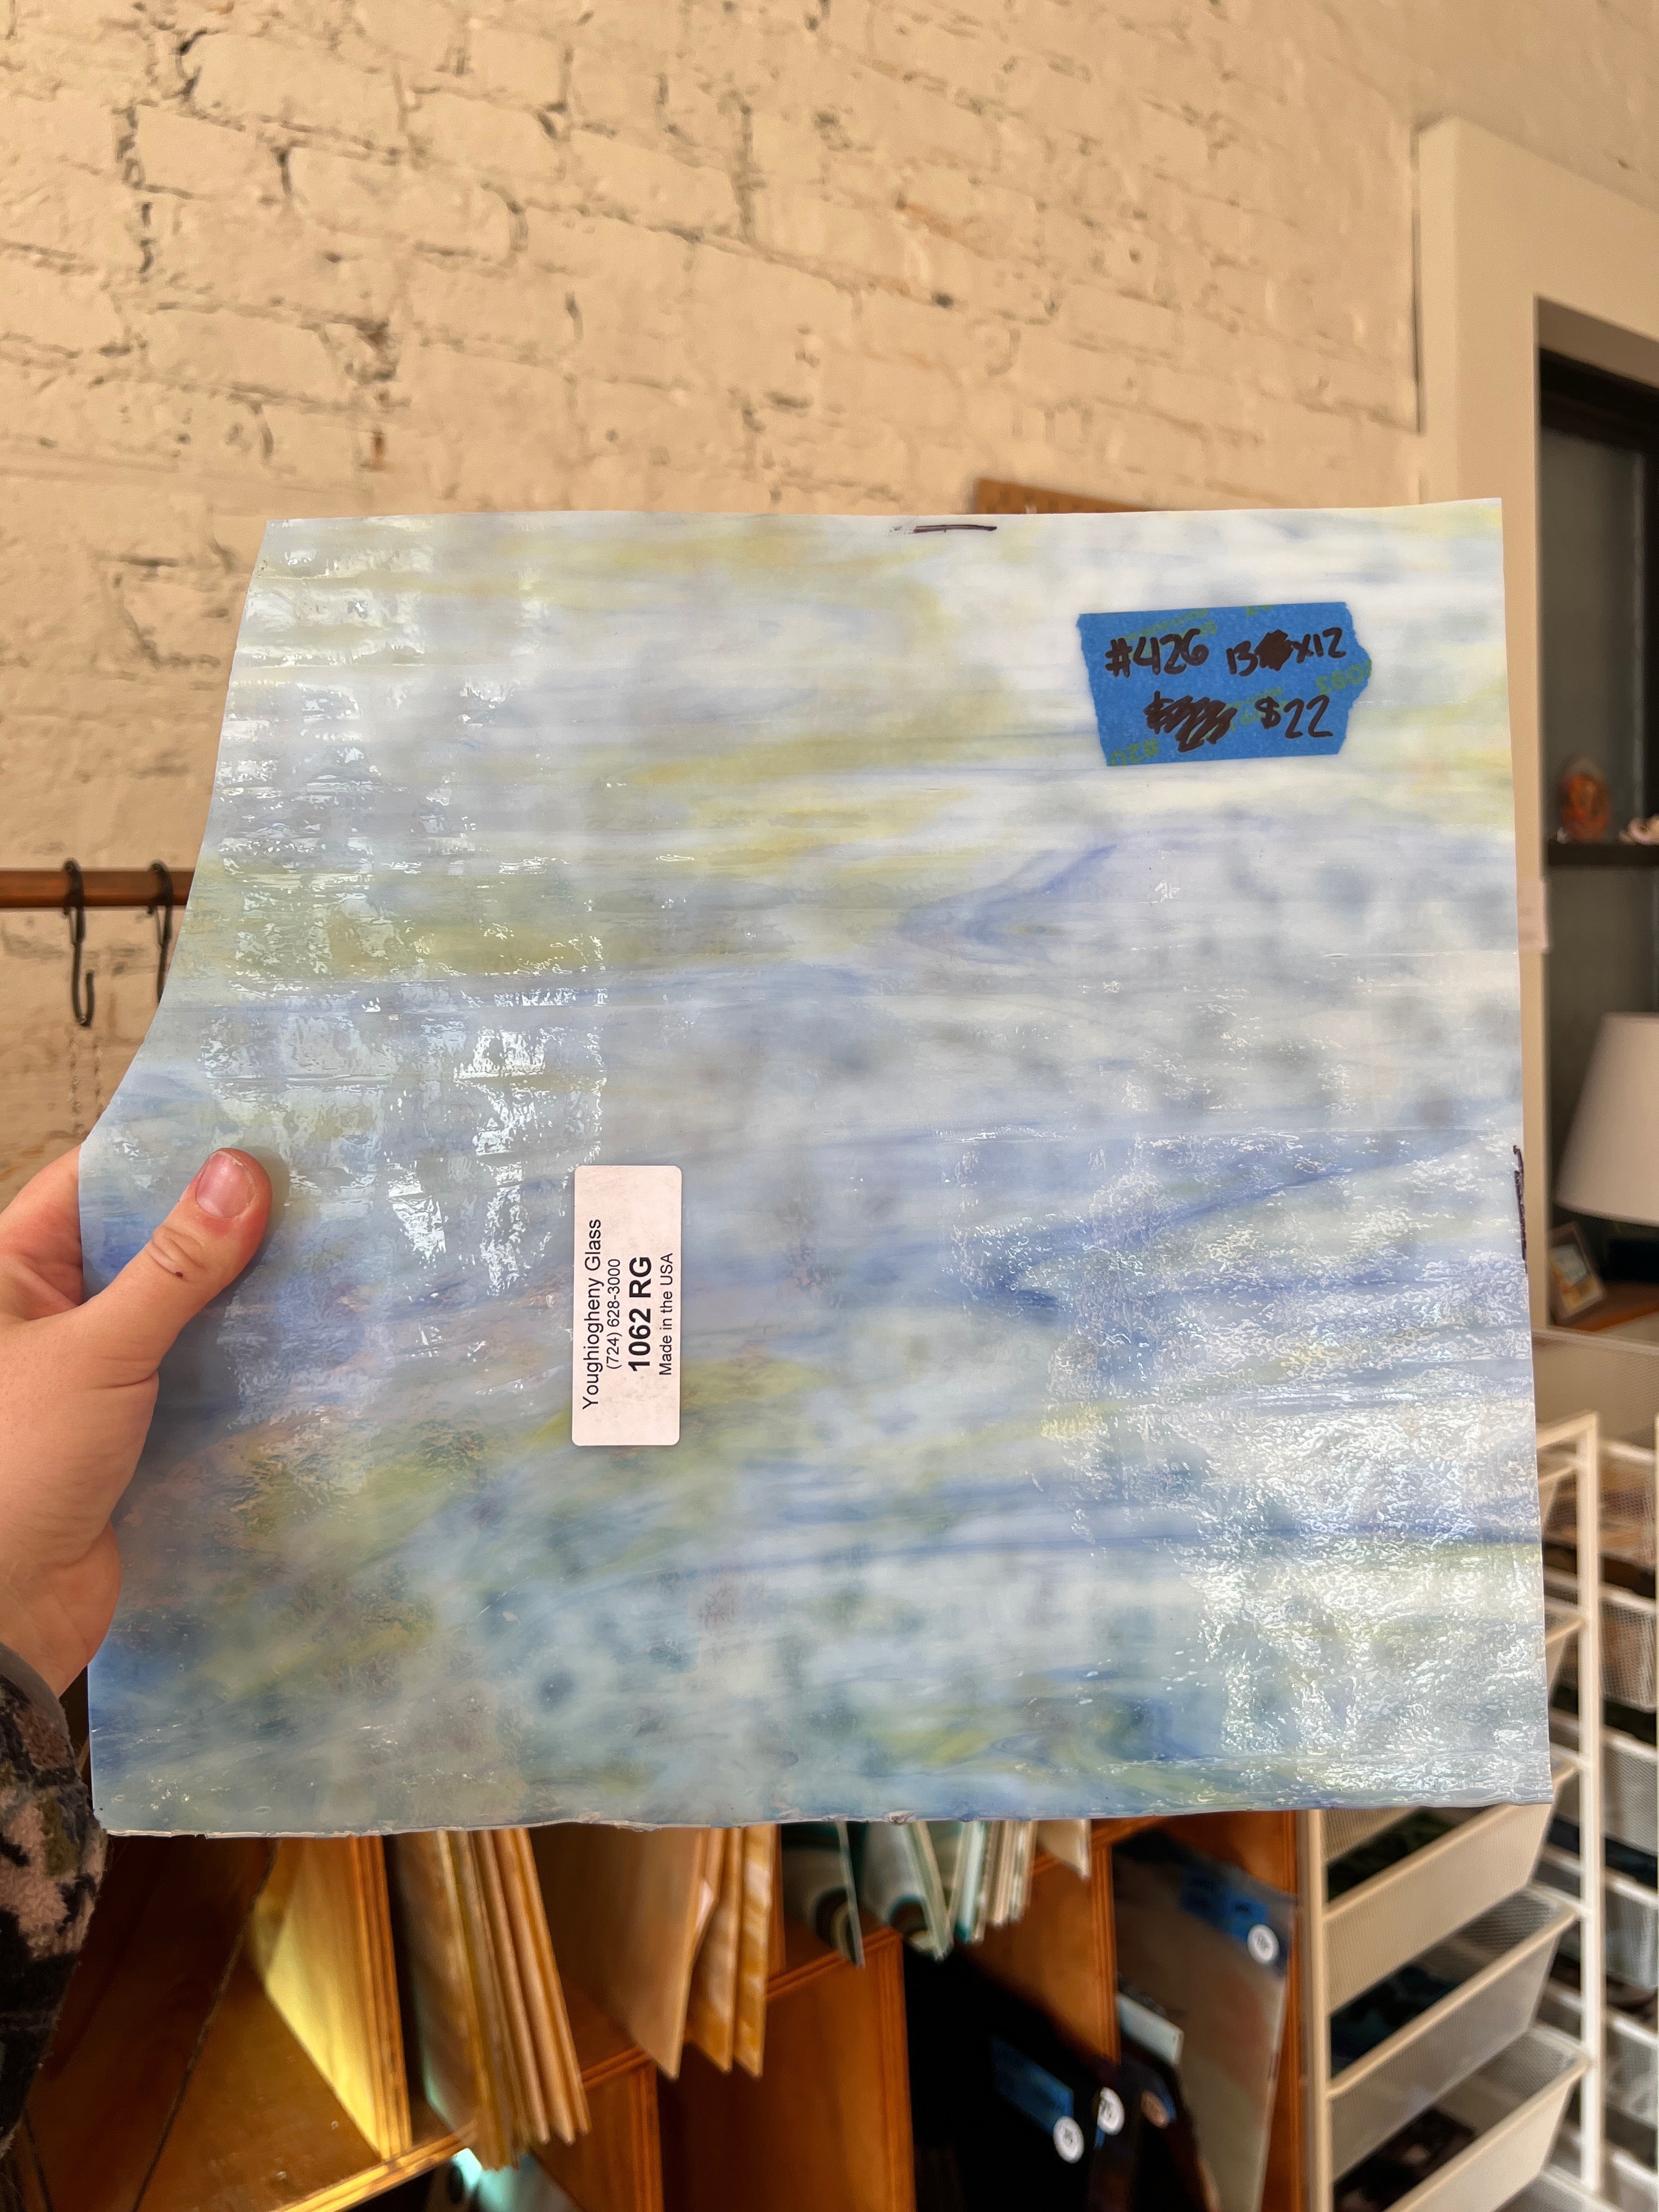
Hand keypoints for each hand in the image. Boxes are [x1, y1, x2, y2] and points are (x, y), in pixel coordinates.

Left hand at [0, 1146, 271, 1694]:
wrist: (2, 1621)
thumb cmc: (11, 1471)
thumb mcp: (95, 1351)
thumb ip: (172, 1267)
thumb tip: (240, 1172)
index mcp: (7, 1276)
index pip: (93, 1183)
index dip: (166, 1152)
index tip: (251, 1127)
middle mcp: (47, 1316)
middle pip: (144, 1244)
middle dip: (222, 1224)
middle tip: (313, 1186)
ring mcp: (91, 1375)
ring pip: (178, 1312)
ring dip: (242, 1295)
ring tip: (330, 1254)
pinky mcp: (132, 1431)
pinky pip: (195, 1376)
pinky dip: (244, 1360)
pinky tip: (309, 1340)